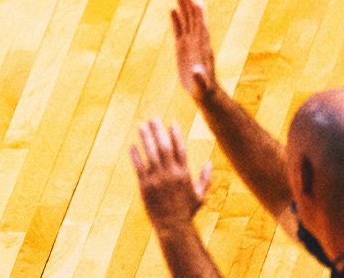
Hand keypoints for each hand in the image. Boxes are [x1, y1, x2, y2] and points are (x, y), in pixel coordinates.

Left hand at [132, 119, 212, 233]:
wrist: (172, 227)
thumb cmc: (186, 211)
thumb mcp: (199, 196)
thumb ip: (205, 179)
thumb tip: (210, 164)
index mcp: (185, 174)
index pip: (181, 149)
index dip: (176, 134)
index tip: (171, 121)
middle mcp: (171, 174)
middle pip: (164, 146)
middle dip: (158, 130)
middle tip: (152, 117)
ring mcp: (157, 179)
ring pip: (151, 153)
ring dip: (145, 137)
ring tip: (141, 125)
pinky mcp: (145, 185)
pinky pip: (138, 166)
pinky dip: (135, 154)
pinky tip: (132, 144)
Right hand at [172, 0, 220, 104]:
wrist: (204, 92)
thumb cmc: (203, 89)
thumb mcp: (201, 84)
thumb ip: (199, 78)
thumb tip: (196, 71)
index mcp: (202, 48)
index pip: (200, 27)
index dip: (199, 15)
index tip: (197, 1)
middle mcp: (197, 42)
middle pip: (193, 20)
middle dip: (190, 6)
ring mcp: (189, 44)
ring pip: (186, 22)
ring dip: (184, 9)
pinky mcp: (182, 47)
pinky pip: (178, 30)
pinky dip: (176, 19)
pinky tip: (172, 10)